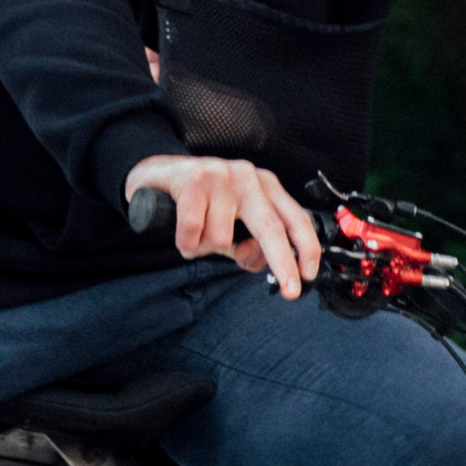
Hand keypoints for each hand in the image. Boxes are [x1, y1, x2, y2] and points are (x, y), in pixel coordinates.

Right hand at [124, 154, 320, 294]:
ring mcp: (221, 175)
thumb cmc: (201, 204)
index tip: (309, 275)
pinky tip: (182, 233)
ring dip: (205, 248)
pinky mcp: (193, 179)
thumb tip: (260, 260)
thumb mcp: (233, 226)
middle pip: (271, 227)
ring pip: (221, 238)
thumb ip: (249, 245)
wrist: (156, 176)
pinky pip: (193, 230)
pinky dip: (186, 242)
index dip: (307, 248)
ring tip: (196, 236)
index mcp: (266, 187)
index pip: (295, 218)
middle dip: (282, 263)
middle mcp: (248, 177)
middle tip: (290, 291)